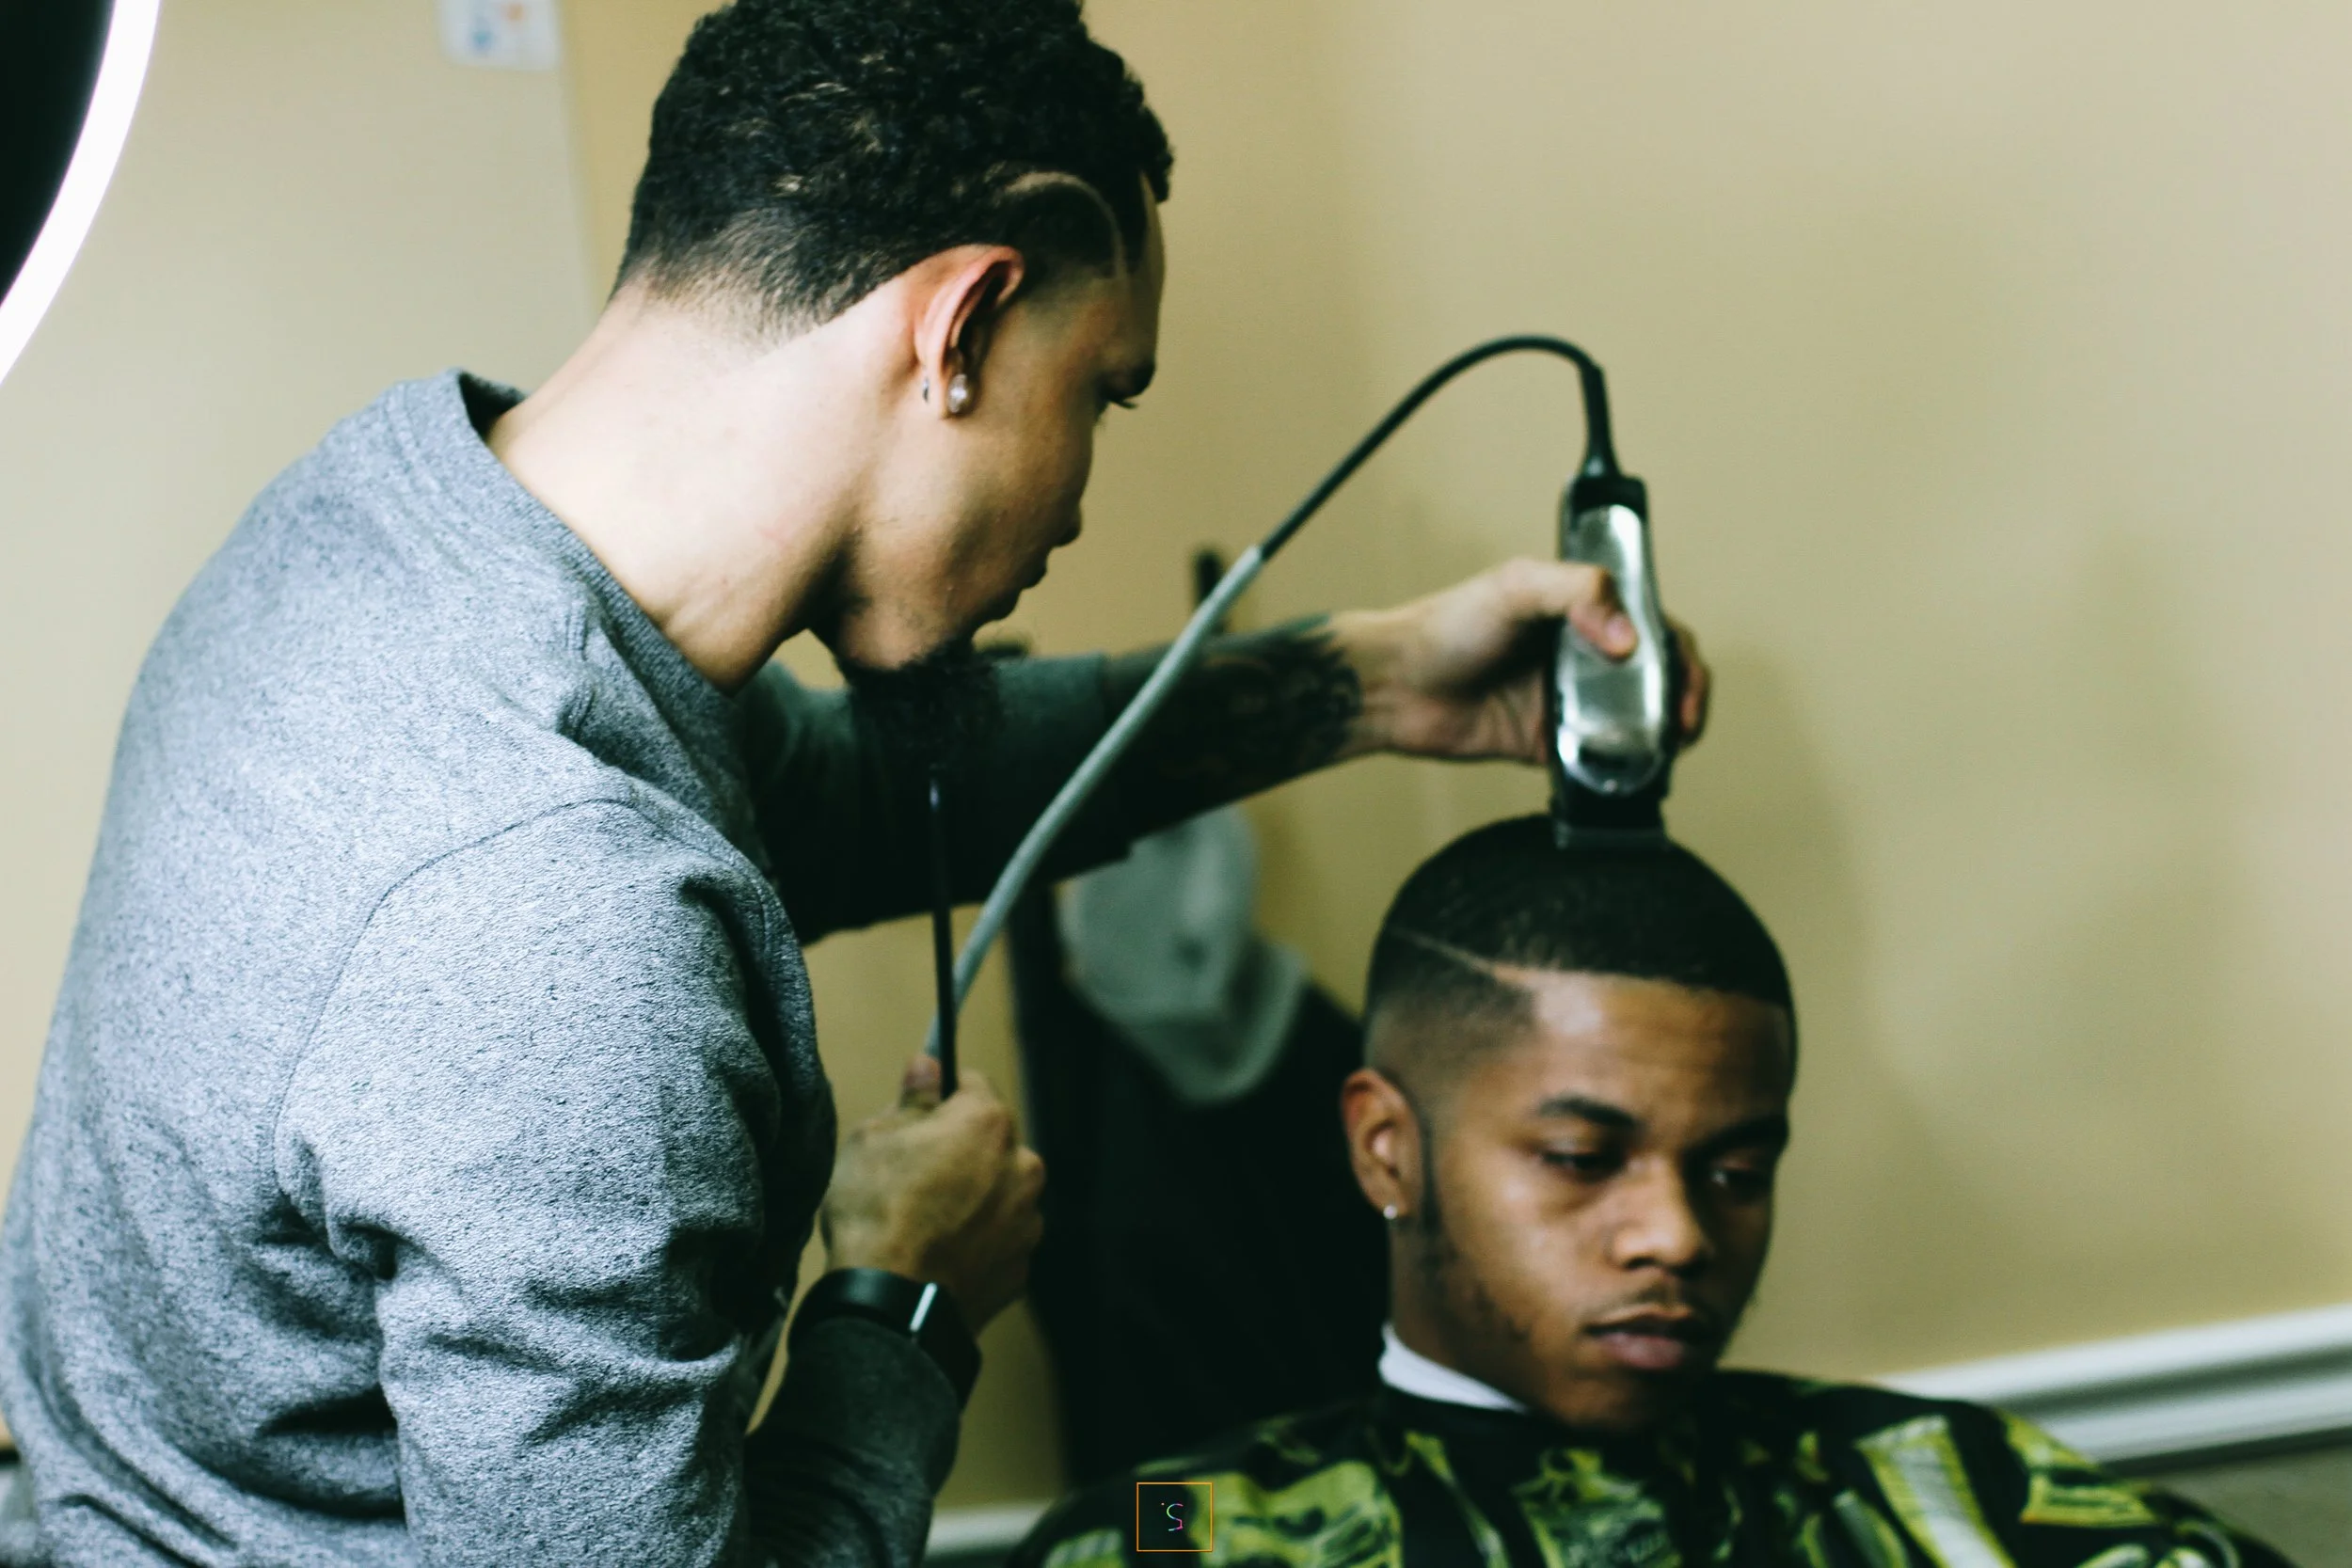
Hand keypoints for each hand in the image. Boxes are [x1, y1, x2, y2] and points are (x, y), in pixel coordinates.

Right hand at [820, 1057, 1045, 1330]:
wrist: (890, 1304)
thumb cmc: (877, 1211)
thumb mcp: (873, 1138)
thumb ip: (911, 1098)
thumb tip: (927, 1066)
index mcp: (988, 1123)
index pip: (972, 1085)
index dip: (942, 1094)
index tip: (919, 1110)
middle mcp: (1022, 1167)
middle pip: (992, 1142)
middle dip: (962, 1149)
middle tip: (915, 1173)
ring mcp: (1027, 1222)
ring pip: (1000, 1192)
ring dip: (975, 1196)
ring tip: (927, 1221)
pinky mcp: (1020, 1268)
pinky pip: (999, 1240)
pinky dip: (977, 1241)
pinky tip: (940, 1253)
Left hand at [1329, 557, 1710, 763]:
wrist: (1396, 686)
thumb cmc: (1446, 626)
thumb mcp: (1515, 586)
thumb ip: (1577, 593)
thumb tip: (1628, 640)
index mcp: (1580, 613)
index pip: (1652, 627)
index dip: (1680, 652)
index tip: (1686, 676)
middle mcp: (1581, 657)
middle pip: (1656, 678)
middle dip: (1684, 699)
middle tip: (1684, 723)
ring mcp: (1567, 703)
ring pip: (1635, 722)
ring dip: (1661, 737)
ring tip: (1667, 749)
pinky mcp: (1548, 746)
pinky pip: (1597, 761)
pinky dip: (1619, 769)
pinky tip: (1627, 773)